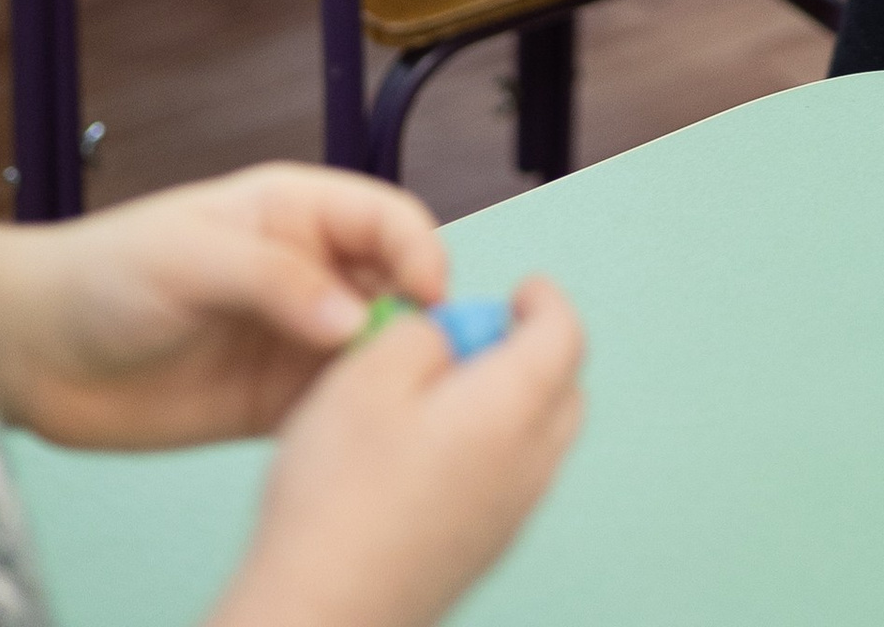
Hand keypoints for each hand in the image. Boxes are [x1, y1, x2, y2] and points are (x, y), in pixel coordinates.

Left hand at [0, 167, 445, 449]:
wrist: (39, 352)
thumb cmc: (111, 274)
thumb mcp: (191, 256)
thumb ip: (273, 279)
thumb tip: (354, 318)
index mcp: (299, 213)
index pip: (386, 219)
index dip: (419, 251)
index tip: (428, 298)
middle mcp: (312, 272)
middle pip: (395, 287)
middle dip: (419, 318)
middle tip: (421, 364)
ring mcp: (294, 339)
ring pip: (372, 350)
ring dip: (389, 373)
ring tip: (390, 407)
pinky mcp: (273, 402)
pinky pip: (333, 407)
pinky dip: (352, 419)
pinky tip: (350, 436)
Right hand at [211, 279, 584, 626]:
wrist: (319, 617)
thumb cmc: (338, 496)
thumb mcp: (367, 373)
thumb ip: (422, 332)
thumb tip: (449, 338)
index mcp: (514, 410)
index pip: (564, 335)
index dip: (544, 300)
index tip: (521, 288)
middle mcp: (529, 467)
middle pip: (563, 390)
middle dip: (532, 352)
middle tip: (477, 338)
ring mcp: (509, 520)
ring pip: (539, 440)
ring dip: (512, 404)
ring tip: (440, 397)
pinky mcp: (481, 555)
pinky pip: (511, 482)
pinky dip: (492, 450)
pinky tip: (426, 455)